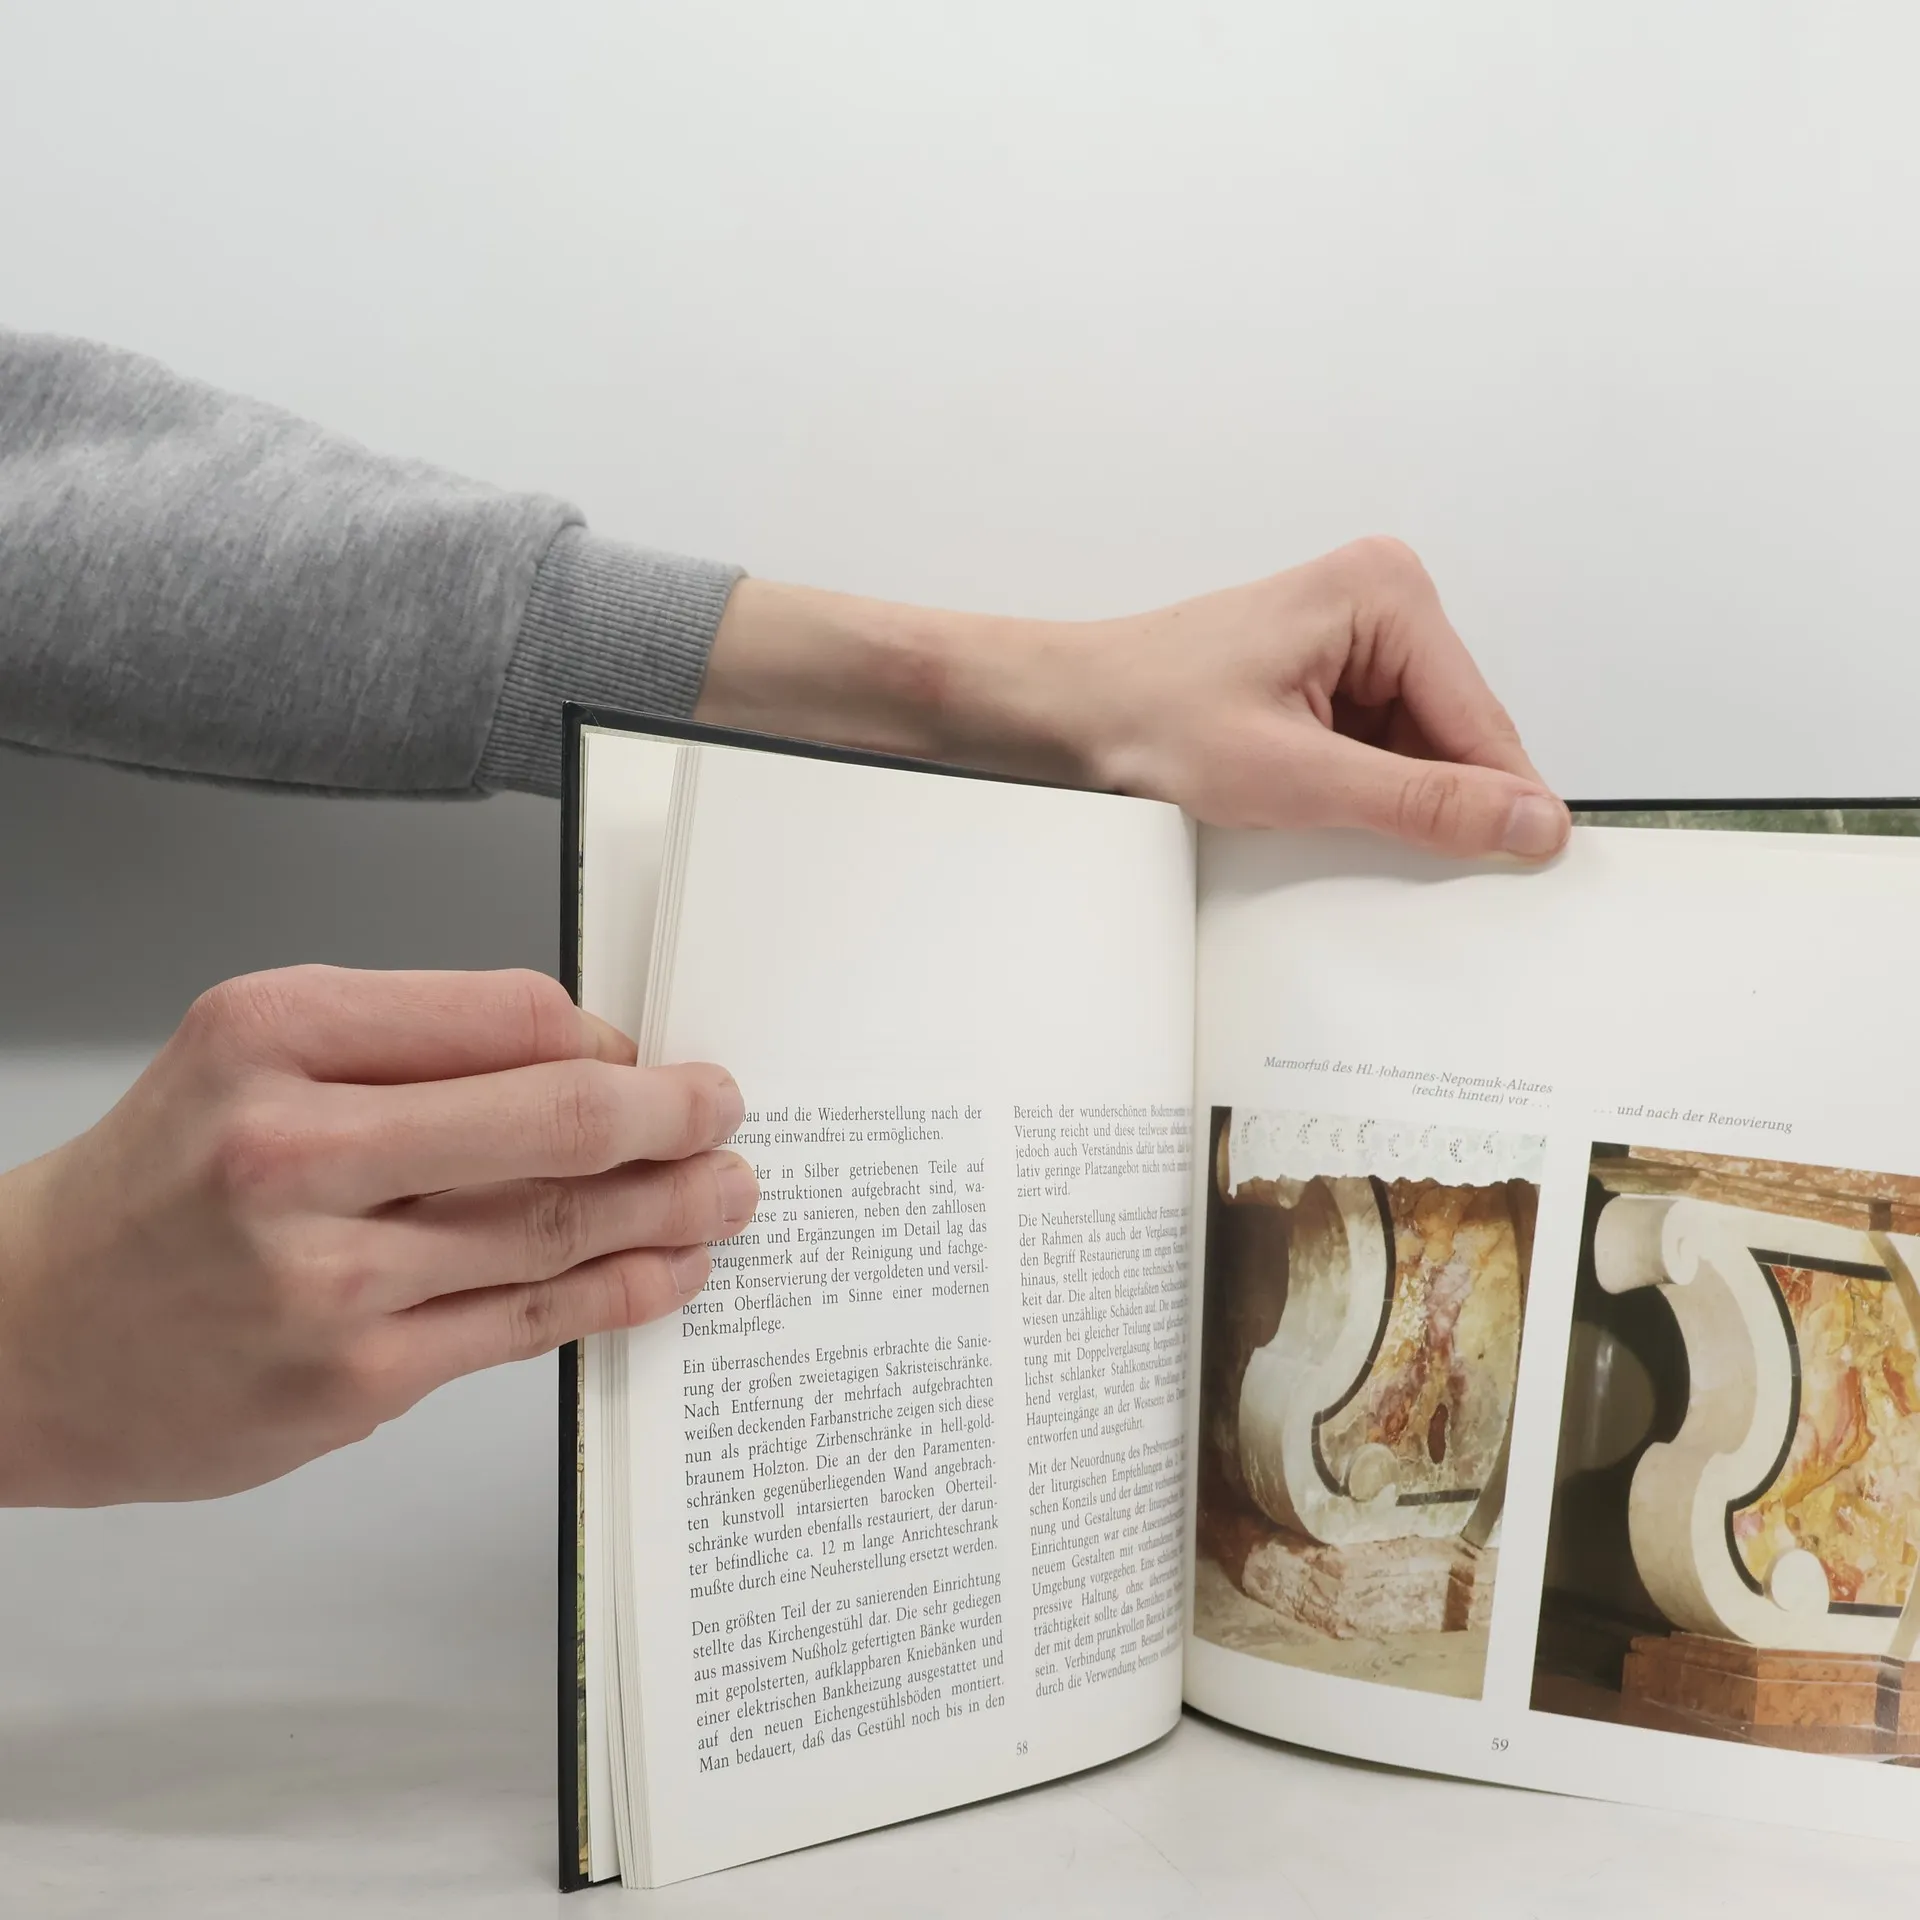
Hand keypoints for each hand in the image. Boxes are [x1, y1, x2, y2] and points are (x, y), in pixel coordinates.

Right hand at [0, 967, 756, 1504]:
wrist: (25, 1335)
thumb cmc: (160, 1181)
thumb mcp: (256, 1052)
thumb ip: (412, 1042)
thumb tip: (586, 1057)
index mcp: (274, 1035)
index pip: (506, 1014)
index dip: (604, 1036)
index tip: (644, 1054)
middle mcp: (295, 1150)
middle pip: (549, 1119)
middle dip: (669, 1113)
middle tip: (726, 1110)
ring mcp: (327, 1278)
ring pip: (552, 1229)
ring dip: (668, 1207)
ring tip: (730, 1192)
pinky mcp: (353, 1381)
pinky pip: (525, 1325)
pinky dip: (617, 1293)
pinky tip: (669, 1271)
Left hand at [697, 536, 1567, 860]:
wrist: (1062, 714)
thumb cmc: (1146, 718)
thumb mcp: (1296, 776)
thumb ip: (1422, 803)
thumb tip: (1528, 822)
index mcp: (1386, 594)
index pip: (1482, 720)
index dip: (1501, 804)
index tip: (1528, 872)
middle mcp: (1381, 602)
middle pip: (1456, 735)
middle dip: (1434, 801)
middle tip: (1403, 866)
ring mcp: (1355, 638)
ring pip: (1420, 750)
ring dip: (1390, 801)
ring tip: (1319, 820)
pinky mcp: (1328, 676)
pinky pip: (1380, 750)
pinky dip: (1361, 793)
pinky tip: (1315, 812)